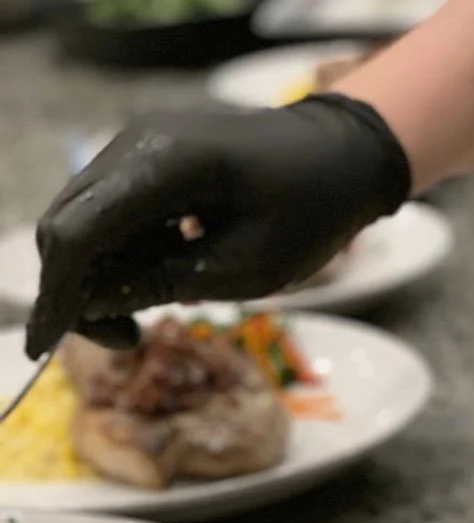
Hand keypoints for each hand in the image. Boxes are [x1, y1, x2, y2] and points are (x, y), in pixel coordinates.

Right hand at [26, 95, 410, 358]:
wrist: (343, 158)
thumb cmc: (312, 213)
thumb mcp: (248, 267)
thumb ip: (166, 282)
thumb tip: (92, 303)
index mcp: (165, 164)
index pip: (79, 232)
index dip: (59, 292)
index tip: (46, 345)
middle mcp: (137, 144)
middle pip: (68, 223)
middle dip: (79, 290)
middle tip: (127, 338)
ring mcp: (140, 146)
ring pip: (86, 218)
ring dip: (102, 273)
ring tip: (149, 313)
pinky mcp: (151, 159)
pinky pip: (114, 210)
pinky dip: (124, 252)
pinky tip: (164, 276)